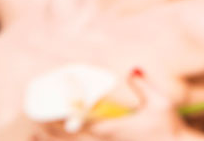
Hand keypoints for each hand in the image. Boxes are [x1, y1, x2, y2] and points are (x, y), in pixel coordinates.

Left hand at [33, 69, 192, 140]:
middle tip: (34, 124)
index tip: (46, 110)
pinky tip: (61, 140)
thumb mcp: (161, 103)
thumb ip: (145, 86)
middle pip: (70, 138)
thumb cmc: (169, 128)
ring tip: (37, 134)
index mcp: (111, 129)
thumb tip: (133, 69)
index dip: (60, 117)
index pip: (78, 123)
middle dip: (50, 131)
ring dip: (53, 140)